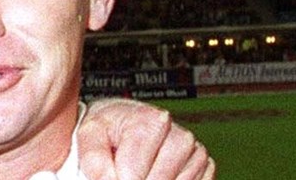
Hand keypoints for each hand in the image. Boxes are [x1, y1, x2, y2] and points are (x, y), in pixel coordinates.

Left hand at [76, 97, 213, 179]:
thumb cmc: (111, 127)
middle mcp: (180, 136)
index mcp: (152, 122)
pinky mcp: (204, 167)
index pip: (133, 175)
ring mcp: (195, 153)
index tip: (111, 173)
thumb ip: (95, 159)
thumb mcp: (90, 133)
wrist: (126, 122)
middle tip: (124, 170)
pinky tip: (155, 174)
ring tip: (140, 170)